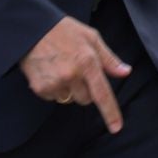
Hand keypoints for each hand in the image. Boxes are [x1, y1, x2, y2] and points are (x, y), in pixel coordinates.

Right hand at [20, 17, 132, 132]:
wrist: (32, 29)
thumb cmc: (65, 31)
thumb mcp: (92, 38)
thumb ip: (109, 59)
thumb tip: (126, 72)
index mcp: (88, 62)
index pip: (102, 94)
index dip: (110, 113)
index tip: (116, 128)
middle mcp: (72, 75)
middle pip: (86, 100)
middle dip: (85, 90)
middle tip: (76, 70)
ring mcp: (55, 83)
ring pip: (70, 99)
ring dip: (69, 89)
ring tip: (61, 68)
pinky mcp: (40, 87)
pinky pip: (53, 98)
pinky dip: (54, 89)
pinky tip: (50, 72)